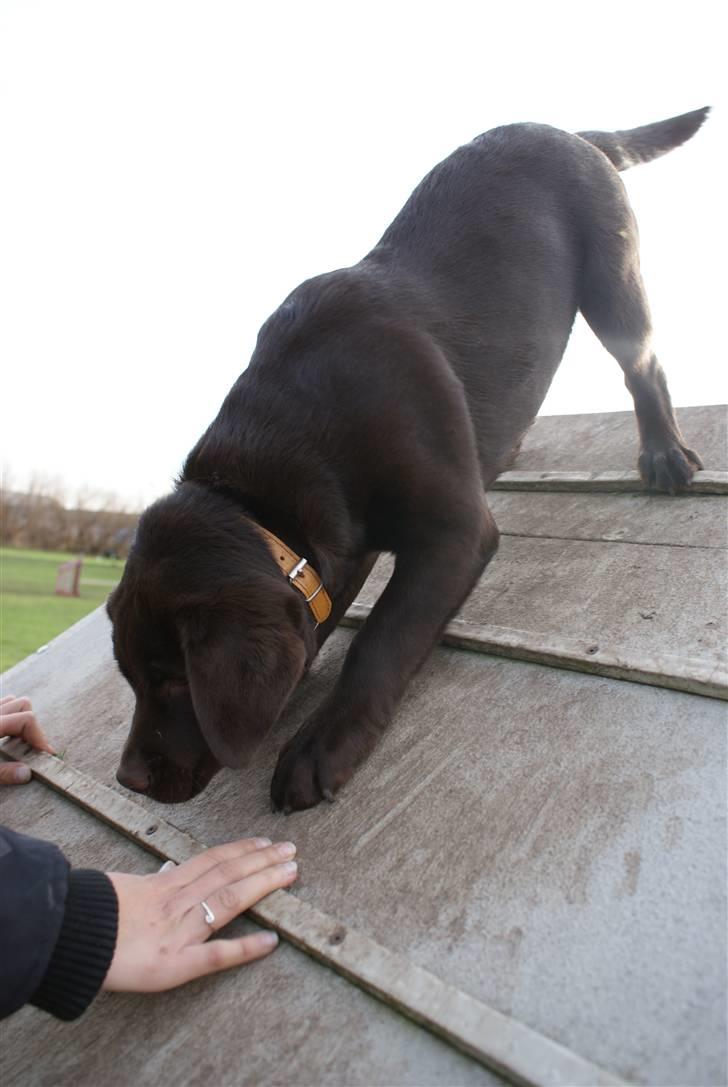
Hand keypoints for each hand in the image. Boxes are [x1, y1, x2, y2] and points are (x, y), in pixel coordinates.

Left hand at [0, 696, 55, 784]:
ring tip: (18, 741)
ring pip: (12, 702)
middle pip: (23, 705)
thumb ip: (2, 773)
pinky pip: (2, 706)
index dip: (40, 737)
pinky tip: (4, 736)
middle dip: (32, 726)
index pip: (26, 719)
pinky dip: (9, 716)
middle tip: (30, 749)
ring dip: (20, 718)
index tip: (46, 755)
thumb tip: (27, 773)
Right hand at [103, 837, 297, 991]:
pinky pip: (216, 955)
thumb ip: (152, 882)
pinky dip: (246, 948)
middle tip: (292, 850)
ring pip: (229, 899)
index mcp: (164, 885)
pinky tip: (272, 942)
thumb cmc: (91, 914)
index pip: (211, 860)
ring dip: (263, 884)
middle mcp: (178, 902)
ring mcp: (179, 931)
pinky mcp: (175, 965)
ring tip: (291, 872)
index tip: (264, 842)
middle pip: (228, 873)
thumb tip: (169, 871)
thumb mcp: (123, 888)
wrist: (70, 938)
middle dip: (263, 861)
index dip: (240, 850)